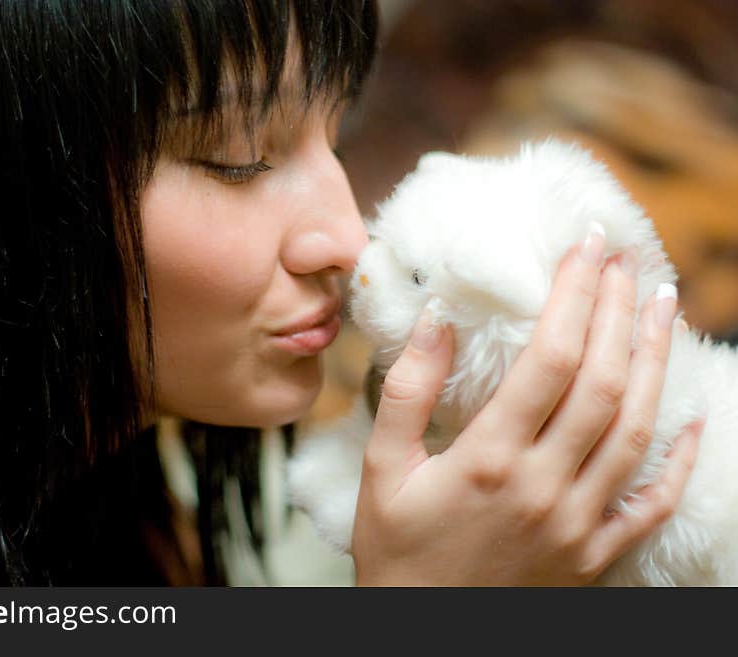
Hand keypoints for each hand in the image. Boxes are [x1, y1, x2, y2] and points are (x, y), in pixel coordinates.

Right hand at [351, 228, 704, 585]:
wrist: (421, 635)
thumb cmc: (396, 551)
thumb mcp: (381, 469)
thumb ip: (409, 392)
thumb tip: (437, 320)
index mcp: (488, 460)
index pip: (550, 358)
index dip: (575, 295)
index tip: (587, 247)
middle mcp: (543, 486)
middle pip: (602, 383)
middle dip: (620, 312)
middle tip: (628, 260)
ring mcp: (577, 523)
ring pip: (634, 431)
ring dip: (654, 363)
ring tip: (665, 307)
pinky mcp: (595, 555)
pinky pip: (652, 503)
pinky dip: (679, 460)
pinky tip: (691, 418)